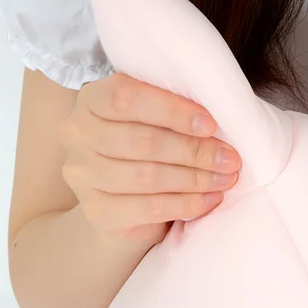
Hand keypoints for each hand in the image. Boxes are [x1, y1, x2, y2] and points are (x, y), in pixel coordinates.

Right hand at [59, 73, 240, 245]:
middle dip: (195, 150)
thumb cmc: (149, 149)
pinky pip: (148, 208)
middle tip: (230, 158)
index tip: (212, 124)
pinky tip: (210, 200)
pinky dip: (185, 204)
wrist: (123, 202)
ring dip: (195, 179)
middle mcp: (77, 134)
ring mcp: (82, 175)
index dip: (173, 110)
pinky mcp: (97, 211)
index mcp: (92, 99)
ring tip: (225, 178)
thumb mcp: (157, 119)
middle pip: (142, 141)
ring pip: (147, 176)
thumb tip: (223, 112)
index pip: (127, 97)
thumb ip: (175, 108)